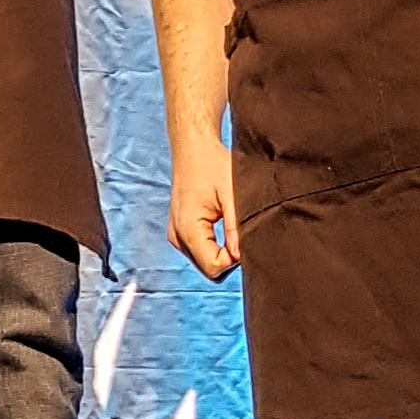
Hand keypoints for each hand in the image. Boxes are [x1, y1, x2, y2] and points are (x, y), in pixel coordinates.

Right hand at [168, 136, 240, 281]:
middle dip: (228, 258)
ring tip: (230, 225)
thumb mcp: (232, 195)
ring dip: (221, 253)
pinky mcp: (179, 232)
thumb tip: (241, 257)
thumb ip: (236, 228)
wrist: (193, 149)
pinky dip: (213, 247)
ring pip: (204, 263)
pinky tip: (221, 226)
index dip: (234, 259)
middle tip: (240, 232)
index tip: (243, 237)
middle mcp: (178, 237)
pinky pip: (199, 252)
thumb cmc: (214, 165)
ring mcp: (176, 236)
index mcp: (188, 229)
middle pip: (209, 269)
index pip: (214, 267)